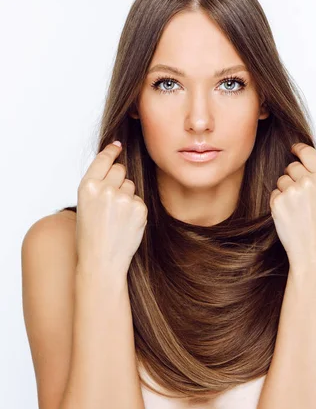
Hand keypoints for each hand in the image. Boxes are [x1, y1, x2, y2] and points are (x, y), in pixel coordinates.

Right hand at [76, 142, 147, 274]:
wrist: (101, 262)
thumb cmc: (90, 237)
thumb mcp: (84, 206)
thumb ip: (97, 185)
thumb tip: (116, 166)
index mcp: (87, 186)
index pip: (103, 160)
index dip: (112, 151)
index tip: (118, 146)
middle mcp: (105, 189)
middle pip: (121, 170)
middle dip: (119, 179)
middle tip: (112, 200)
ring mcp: (123, 198)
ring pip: (131, 185)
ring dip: (127, 196)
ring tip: (116, 217)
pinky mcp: (138, 208)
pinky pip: (139, 200)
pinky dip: (135, 210)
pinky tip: (126, 224)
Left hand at [269, 143, 315, 265]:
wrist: (315, 253)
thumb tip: (299, 163)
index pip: (308, 152)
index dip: (298, 149)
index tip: (293, 149)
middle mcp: (310, 181)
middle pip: (292, 166)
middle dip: (292, 176)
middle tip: (298, 195)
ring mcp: (292, 191)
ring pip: (281, 180)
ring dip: (285, 191)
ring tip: (297, 211)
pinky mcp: (278, 202)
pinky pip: (274, 194)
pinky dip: (278, 203)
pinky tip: (289, 217)